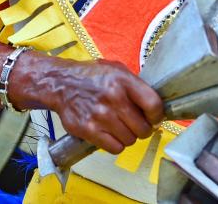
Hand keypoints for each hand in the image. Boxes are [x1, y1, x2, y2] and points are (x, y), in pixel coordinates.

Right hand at [14, 56, 163, 154]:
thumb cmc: (91, 76)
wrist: (60, 83)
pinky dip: (115, 144)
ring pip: (130, 140)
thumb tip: (155, 106)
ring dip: (127, 136)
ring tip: (119, 127)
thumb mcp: (115, 69)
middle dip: (142, 128)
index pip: (153, 104)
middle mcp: (113, 98)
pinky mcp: (89, 130)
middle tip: (134, 123)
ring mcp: (100, 116)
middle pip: (143, 128)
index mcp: (122, 80)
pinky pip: (115, 148)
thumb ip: (135, 84)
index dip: (157, 115)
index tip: (153, 117)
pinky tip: (109, 134)